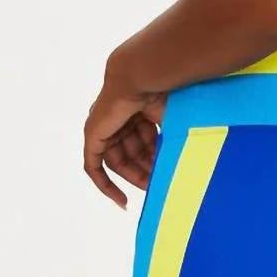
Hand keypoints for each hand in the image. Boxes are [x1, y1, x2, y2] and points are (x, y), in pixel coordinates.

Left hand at [83, 67, 165, 209]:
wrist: (141, 76)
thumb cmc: (161, 92)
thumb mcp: (170, 123)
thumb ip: (172, 140)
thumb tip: (183, 163)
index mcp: (136, 112)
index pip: (142, 144)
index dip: (152, 162)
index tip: (163, 178)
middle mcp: (118, 119)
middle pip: (130, 155)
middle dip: (145, 171)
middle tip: (159, 186)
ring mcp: (103, 126)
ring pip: (118, 161)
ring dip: (135, 176)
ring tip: (152, 186)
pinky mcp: (93, 134)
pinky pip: (93, 165)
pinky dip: (104, 184)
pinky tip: (121, 200)